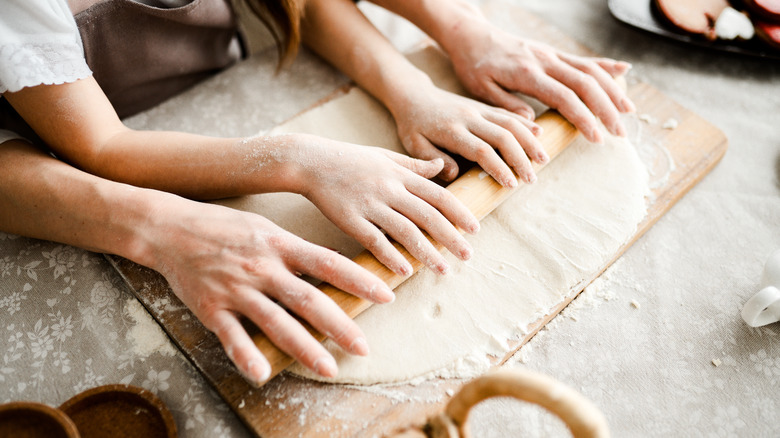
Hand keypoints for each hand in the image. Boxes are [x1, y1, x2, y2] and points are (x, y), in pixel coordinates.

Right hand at [144, 198, 395, 384]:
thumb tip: (334, 267)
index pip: (328, 263)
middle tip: (364, 347)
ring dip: (305, 348)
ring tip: (328, 368)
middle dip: (340, 325)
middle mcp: (262, 267)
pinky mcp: (212, 308)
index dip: (359, 280)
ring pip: (277, 322)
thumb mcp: (266, 228)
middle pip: (309, 299)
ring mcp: (237, 289)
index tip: (386, 295)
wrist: (170, 228)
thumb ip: (297, 249)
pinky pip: (232, 337)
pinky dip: (247, 355)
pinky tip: (263, 374)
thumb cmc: (224, 226)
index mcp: (279, 244)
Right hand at [288, 134, 479, 276]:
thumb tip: (442, 168)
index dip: (458, 213)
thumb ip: (414, 165)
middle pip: (427, 215)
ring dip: (426, 252)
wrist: (311, 160)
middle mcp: (389, 189)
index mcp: (400, 174)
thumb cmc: (349, 159)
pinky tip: (405, 271)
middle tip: (468, 255)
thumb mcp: (385, 156)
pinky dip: (391, 255)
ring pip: (405, 231)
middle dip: (450, 237)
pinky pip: (374, 240)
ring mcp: (369, 204)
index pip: (437, 195)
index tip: (475, 229)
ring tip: (443, 269)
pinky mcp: (350, 218)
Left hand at [389, 82, 547, 185]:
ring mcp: (478, 109)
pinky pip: (508, 112)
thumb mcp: (413, 144)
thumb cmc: (413, 125)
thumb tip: (454, 173)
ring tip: (543, 160)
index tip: (511, 184)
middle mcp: (468, 117)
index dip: (498, 167)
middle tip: (532, 179)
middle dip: (520, 158)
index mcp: (451, 130)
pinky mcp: (484, 106)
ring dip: (529, 141)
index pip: (480, 149)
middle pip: (502, 135)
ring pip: (510, 122)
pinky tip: (541, 134)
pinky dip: (526, 123)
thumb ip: (431, 159)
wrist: (414, 95)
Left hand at [444, 22, 634, 143]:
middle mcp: (544, 60)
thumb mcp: (481, 89)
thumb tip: (533, 124)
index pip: (564, 97)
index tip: (598, 137)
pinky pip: (583, 59)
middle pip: (585, 84)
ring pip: (590, 70)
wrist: (471, 35)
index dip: (584, 118)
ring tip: (628, 112)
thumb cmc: (473, 65)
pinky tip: (624, 71)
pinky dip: (605, 65)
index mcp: (527, 73)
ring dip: (612, 90)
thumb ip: (507, 105)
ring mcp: (551, 54)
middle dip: (607, 109)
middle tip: (620, 133)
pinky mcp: (552, 52)